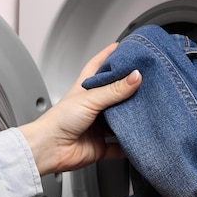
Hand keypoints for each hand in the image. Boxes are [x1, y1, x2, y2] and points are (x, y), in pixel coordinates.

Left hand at [19, 44, 141, 175]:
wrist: (49, 149)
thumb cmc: (58, 121)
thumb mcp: (89, 99)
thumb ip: (114, 89)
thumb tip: (135, 77)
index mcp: (85, 89)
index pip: (98, 66)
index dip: (110, 56)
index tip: (124, 48)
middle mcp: (92, 107)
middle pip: (114, 94)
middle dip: (129, 89)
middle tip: (146, 82)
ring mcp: (96, 127)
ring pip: (120, 121)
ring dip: (131, 119)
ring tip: (147, 111)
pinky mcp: (100, 146)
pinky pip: (119, 147)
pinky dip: (128, 146)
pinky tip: (138, 142)